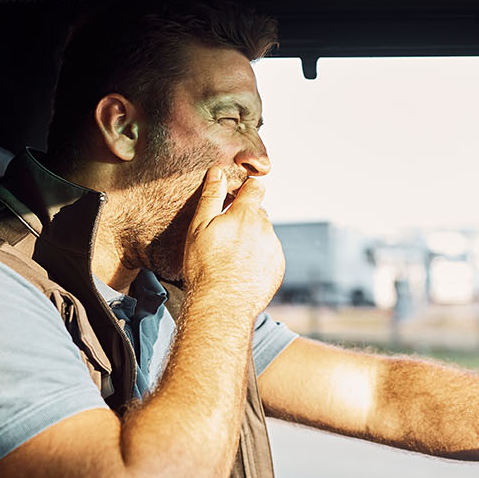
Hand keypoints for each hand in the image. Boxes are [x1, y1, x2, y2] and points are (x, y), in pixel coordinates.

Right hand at [182, 168, 284, 314]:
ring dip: (253, 239)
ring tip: (232, 257)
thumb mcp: (200, 227)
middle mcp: (265, 228)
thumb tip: (218, 172)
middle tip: (227, 235)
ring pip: (264, 235)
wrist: (222, 305)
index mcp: (246, 214)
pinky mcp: (278, 267)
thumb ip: (211, 197)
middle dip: (246, 218)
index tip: (238, 197)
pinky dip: (259, 258)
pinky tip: (242, 270)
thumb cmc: (205, 266)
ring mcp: (274, 249)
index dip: (247, 189)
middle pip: (259, 213)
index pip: (256, 187)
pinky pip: (269, 255)